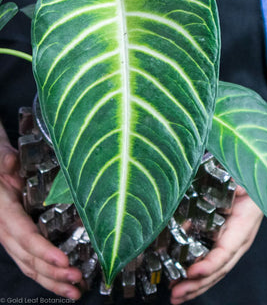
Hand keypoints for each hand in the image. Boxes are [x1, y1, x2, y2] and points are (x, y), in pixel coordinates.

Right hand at [0, 123, 82, 298]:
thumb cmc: (0, 163)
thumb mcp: (0, 157)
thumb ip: (4, 160)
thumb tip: (9, 162)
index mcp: (3, 212)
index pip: (24, 235)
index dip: (43, 250)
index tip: (63, 261)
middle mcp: (5, 229)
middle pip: (29, 258)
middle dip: (54, 273)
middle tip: (77, 281)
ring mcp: (11, 237)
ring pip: (29, 265)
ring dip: (52, 281)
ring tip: (75, 291)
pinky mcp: (17, 239)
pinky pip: (30, 260)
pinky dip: (47, 274)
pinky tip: (64, 283)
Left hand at [170, 186, 262, 303]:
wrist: (259, 188)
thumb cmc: (250, 186)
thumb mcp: (243, 183)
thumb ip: (235, 186)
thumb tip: (227, 186)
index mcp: (243, 228)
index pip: (226, 251)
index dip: (210, 264)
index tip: (192, 272)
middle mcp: (238, 242)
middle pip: (218, 269)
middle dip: (197, 284)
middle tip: (176, 293)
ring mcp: (231, 245)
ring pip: (214, 272)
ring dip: (195, 286)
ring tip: (176, 296)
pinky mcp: (223, 243)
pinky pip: (211, 263)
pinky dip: (198, 276)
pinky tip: (183, 282)